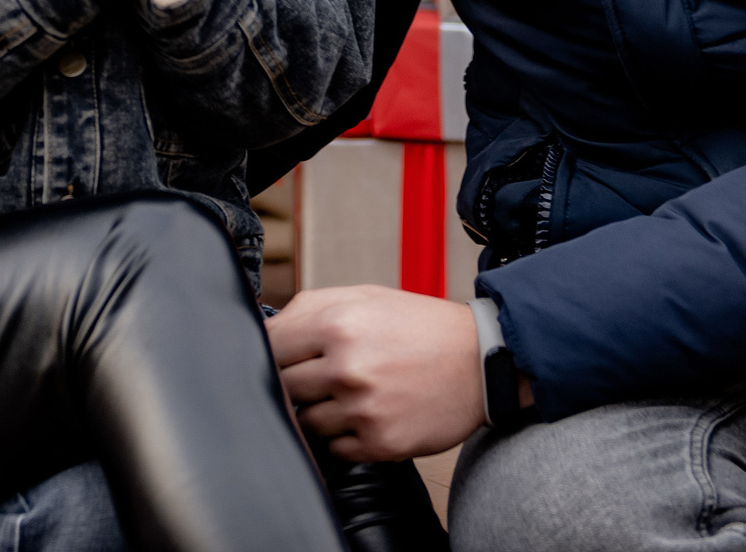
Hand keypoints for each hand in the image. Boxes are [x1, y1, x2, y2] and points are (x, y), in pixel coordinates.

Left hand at [269, 284, 487, 461]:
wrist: (481, 361)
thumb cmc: (418, 326)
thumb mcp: (364, 296)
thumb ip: (309, 308)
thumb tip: (264, 329)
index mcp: (337, 324)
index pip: (269, 346)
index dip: (272, 352)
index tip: (283, 357)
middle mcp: (346, 368)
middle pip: (283, 387)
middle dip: (296, 382)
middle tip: (321, 376)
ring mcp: (362, 409)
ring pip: (306, 422)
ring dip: (320, 412)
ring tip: (351, 394)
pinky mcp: (379, 443)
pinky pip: (334, 449)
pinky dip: (344, 436)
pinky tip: (367, 415)